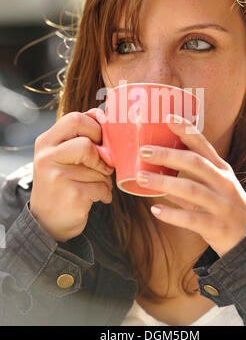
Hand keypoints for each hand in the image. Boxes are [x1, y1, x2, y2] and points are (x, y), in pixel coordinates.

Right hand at [30, 110, 113, 241]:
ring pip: (99, 168)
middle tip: (103, 164)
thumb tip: (105, 117)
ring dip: (105, 178)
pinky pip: (102, 187)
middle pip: (86, 144)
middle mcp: (47, 157)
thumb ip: (78, 137)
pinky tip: (97, 197)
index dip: (95, 127)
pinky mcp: (71, 195)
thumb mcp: (61, 155)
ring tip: (96, 185)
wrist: (47, 221)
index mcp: (46, 141)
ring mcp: (57, 176)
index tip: (101, 140)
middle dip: (101, 155)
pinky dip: (105, 193)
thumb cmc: (63, 181)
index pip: (75, 119)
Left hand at [136, 114, 245, 256]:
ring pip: (191, 189)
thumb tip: (159, 174)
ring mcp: (222, 205)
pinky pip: (192, 219)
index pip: (204, 145)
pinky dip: (172, 214)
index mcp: (222, 170)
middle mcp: (224, 184)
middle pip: (195, 163)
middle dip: (168, 155)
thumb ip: (190, 180)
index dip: (186, 130)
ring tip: (141, 179)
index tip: (167, 118)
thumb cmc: (228, 209)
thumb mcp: (215, 189)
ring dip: (164, 183)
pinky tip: (156, 210)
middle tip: (143, 151)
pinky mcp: (217, 226)